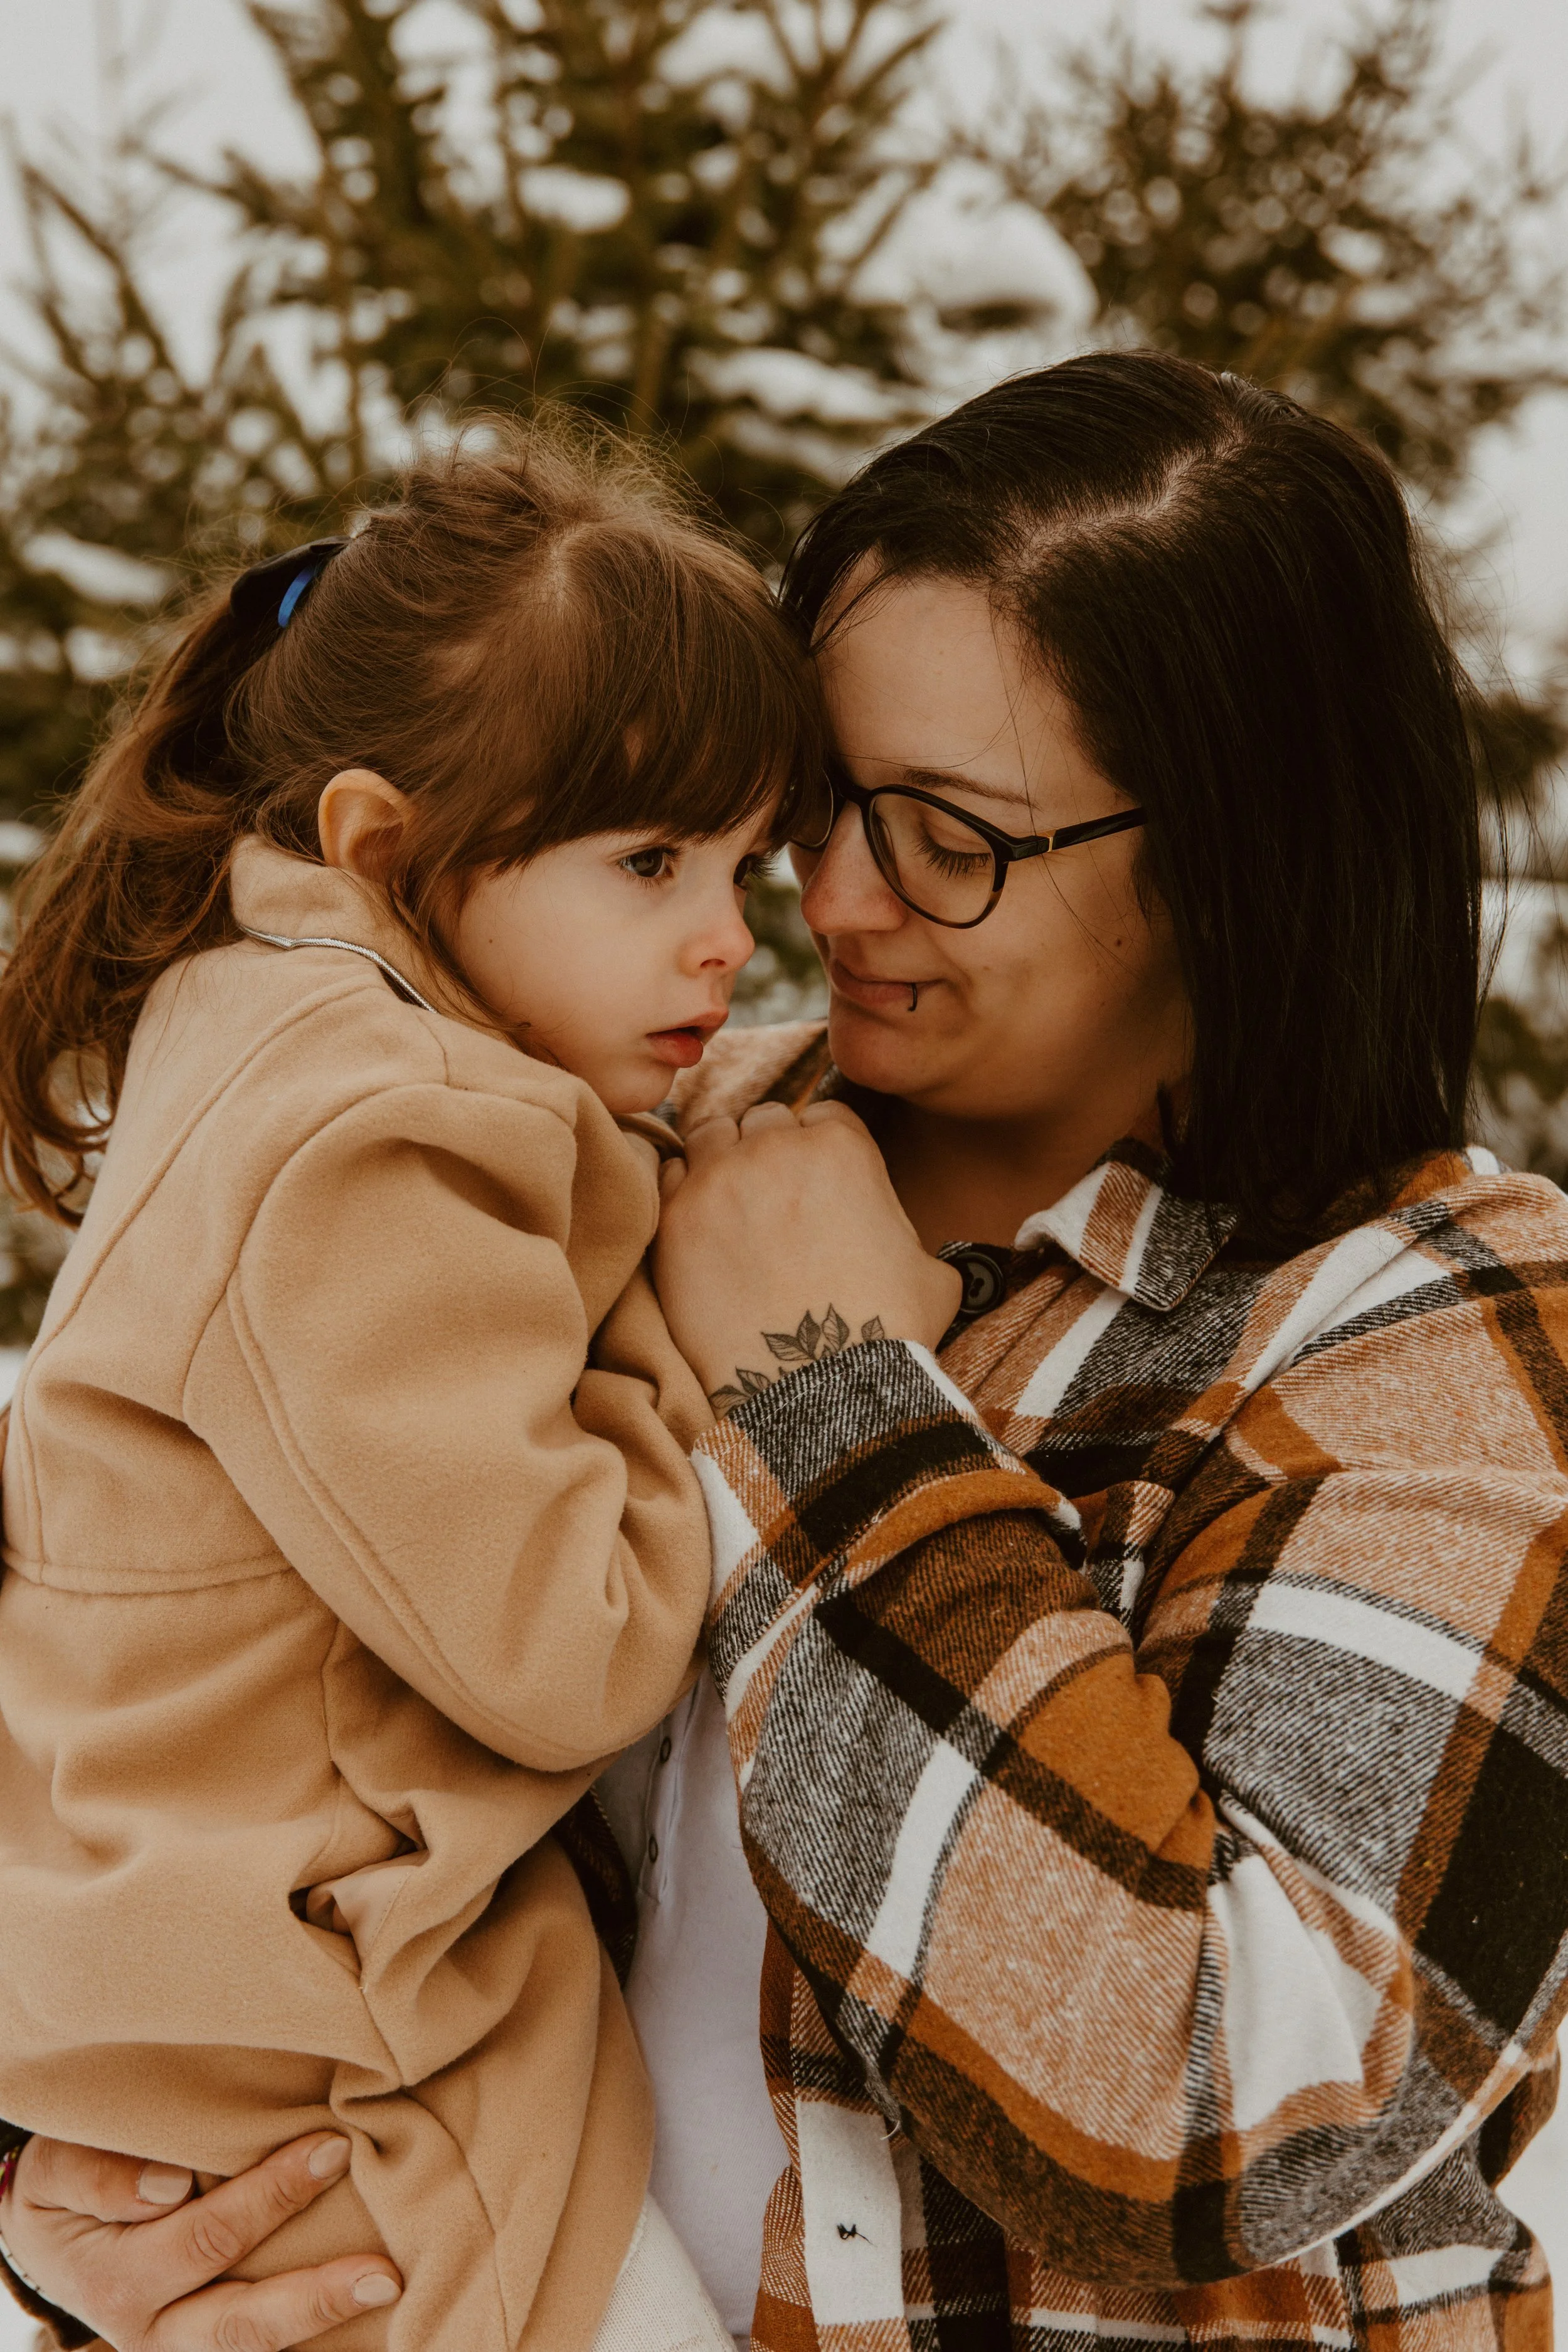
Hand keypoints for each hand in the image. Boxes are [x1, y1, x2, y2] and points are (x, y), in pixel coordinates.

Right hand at [0, 2131, 399, 2350]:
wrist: (47, 2239)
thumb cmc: (63, 2188)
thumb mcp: (57, 2168)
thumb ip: (99, 2175)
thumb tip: (168, 2187)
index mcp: (118, 2280)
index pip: (205, 2238)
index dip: (270, 2195)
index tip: (330, 2147)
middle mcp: (152, 2330)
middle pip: (239, 2322)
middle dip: (314, 2294)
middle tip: (381, 2269)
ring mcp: (179, 2346)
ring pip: (253, 2348)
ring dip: (320, 2322)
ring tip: (385, 2292)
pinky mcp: (201, 2344)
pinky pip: (257, 2347)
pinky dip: (308, 2334)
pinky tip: (361, 2309)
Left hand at [654, 1100, 960, 1411]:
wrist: (820, 1390)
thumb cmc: (886, 1335)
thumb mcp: (932, 1274)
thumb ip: (911, 1237)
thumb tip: (909, 1251)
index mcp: (843, 1145)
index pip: (824, 1116)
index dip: (822, 1151)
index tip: (817, 1185)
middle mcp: (776, 1146)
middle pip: (764, 1121)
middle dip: (770, 1152)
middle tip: (772, 1202)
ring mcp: (720, 1177)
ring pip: (711, 1134)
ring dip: (721, 1159)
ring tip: (731, 1206)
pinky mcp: (675, 1217)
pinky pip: (668, 1173)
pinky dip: (682, 1191)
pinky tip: (699, 1227)